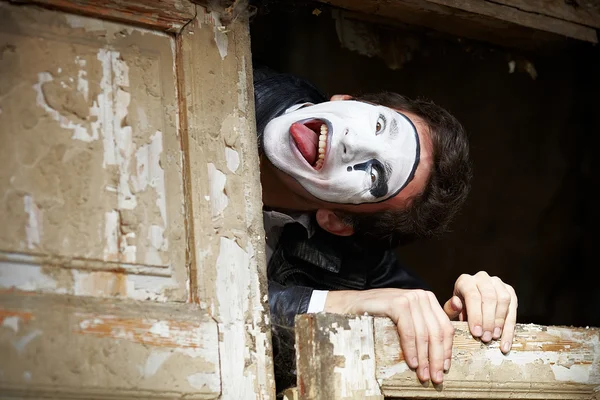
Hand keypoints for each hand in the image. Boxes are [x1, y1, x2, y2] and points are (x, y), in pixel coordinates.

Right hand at [325, 288, 453, 383]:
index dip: (447, 350)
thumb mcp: (406, 319)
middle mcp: (421, 296)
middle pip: (437, 332)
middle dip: (438, 358)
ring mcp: (410, 298)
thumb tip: (442, 352)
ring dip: (425, 358)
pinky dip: (411, 350)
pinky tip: (411, 363)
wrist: (351, 306)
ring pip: (424, 334)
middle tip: (436, 378)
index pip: (445, 327)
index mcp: (427, 299)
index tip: (445, 368)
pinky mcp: (398, 304)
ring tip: (423, 375)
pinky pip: (409, 332)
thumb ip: (423, 326)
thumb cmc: (378, 316)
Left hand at [443, 271, 516, 352]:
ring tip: (494, 338)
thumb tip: (456, 303)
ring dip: (500, 322)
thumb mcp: (451, 310)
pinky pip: (513, 308)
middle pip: (489, 298)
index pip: (472, 295)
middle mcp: (482, 278)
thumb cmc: (459, 309)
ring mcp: (498, 283)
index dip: (475, 315)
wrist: (470, 306)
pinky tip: (505, 343)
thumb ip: (451, 309)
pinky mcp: (510, 291)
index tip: (476, 333)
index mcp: (465, 281)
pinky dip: (510, 328)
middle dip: (488, 320)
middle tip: (485, 338)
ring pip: (504, 300)